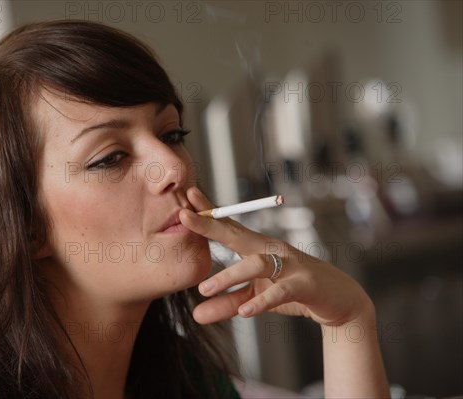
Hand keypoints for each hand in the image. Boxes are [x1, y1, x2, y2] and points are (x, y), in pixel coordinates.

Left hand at [179, 187, 373, 325]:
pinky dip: (262, 301)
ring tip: (204, 289)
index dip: (209, 213)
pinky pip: (280, 292)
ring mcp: (290, 265)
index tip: (186, 198)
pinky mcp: (305, 285)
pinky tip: (245, 312)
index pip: (230, 228)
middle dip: (211, 225)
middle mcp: (273, 250)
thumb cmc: (294, 292)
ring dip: (229, 276)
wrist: (341, 302)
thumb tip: (196, 315)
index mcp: (259, 248)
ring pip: (256, 264)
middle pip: (238, 234)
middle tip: (184, 217)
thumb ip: (227, 305)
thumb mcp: (255, 299)